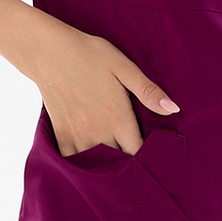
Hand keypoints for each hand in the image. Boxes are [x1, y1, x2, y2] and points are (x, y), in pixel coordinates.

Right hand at [33, 20, 179, 155]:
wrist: (49, 52)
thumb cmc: (90, 55)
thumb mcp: (124, 67)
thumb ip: (148, 91)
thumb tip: (173, 109)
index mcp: (119, 118)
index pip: (139, 153)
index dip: (148, 159)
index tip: (154, 157)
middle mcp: (99, 133)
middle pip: (120, 163)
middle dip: (129, 166)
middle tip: (137, 165)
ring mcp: (78, 136)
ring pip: (97, 166)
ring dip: (107, 168)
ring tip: (115, 167)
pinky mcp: (61, 135)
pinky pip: (73, 162)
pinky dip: (82, 166)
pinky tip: (90, 164)